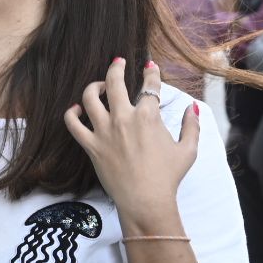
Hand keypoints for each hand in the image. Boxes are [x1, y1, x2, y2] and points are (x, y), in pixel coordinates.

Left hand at [63, 58, 196, 230]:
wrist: (145, 201)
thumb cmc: (167, 177)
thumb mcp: (188, 150)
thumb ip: (191, 126)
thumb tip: (191, 108)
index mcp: (148, 116)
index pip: (149, 85)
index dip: (151, 72)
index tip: (150, 66)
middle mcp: (124, 118)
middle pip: (114, 82)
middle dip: (116, 67)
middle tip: (118, 61)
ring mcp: (104, 131)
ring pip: (89, 97)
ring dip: (93, 86)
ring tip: (98, 86)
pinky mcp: (91, 146)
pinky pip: (73, 124)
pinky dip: (71, 113)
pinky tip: (76, 110)